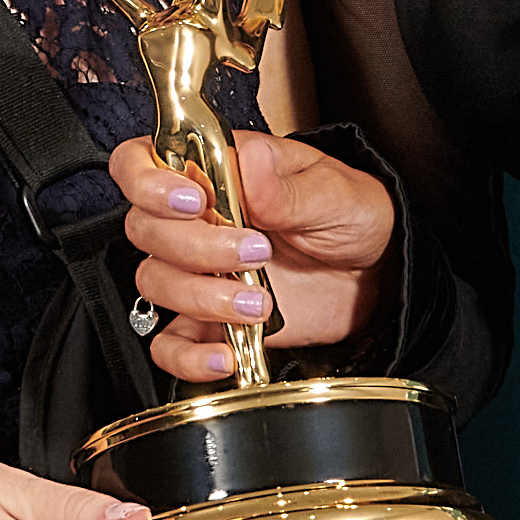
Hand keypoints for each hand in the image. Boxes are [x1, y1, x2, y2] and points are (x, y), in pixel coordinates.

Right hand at [117, 129, 394, 380]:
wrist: (378, 275)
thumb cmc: (353, 217)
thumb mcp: (334, 193)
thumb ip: (287, 187)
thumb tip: (250, 163)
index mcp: (219, 172)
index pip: (141, 162)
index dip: (147, 182)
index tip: (192, 203)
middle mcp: (198, 220)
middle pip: (145, 229)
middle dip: (195, 247)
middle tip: (255, 252)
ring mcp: (200, 271)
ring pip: (154, 283)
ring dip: (201, 297)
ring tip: (258, 303)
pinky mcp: (209, 319)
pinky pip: (169, 344)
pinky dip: (187, 357)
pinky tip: (224, 354)